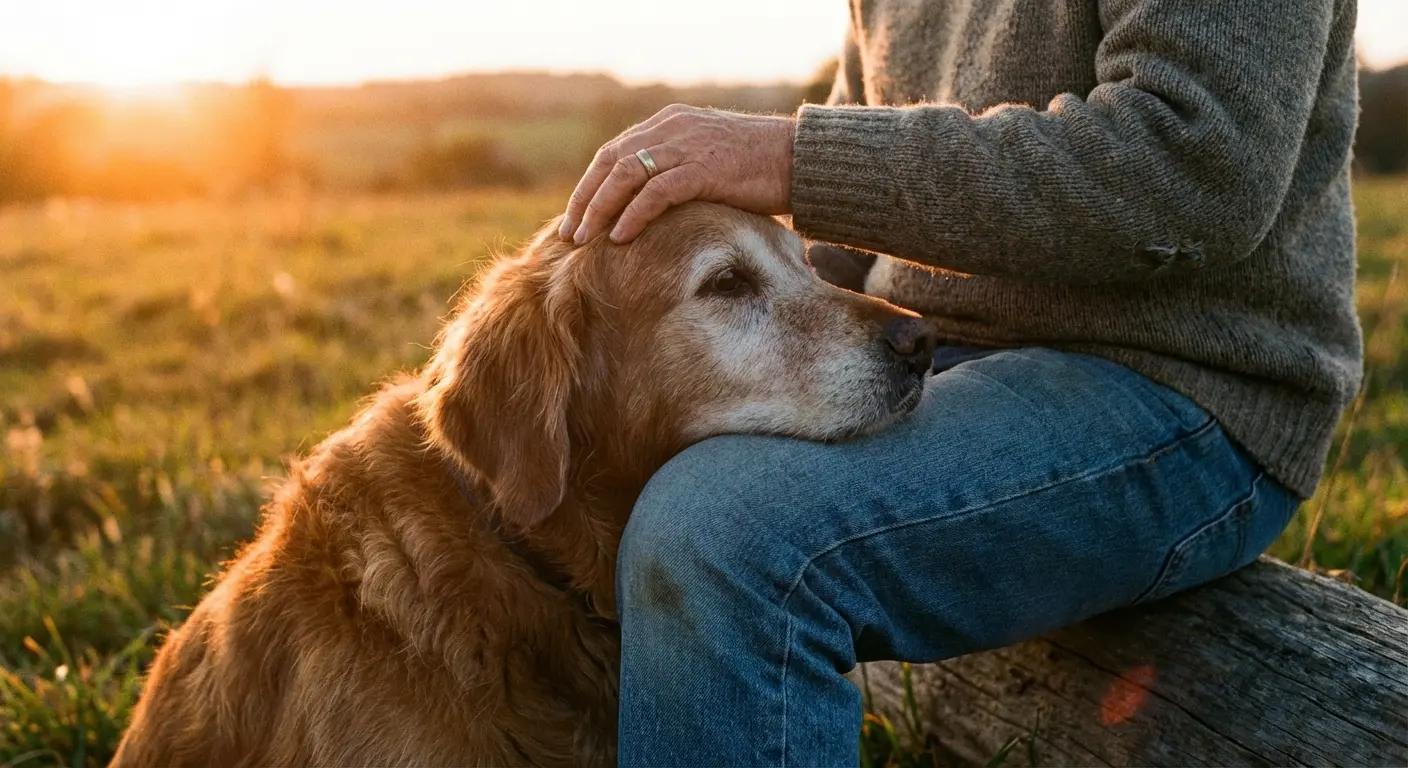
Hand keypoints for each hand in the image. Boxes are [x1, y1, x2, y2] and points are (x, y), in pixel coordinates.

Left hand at [559, 105, 795, 243]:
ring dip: (600, 209)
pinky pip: (657, 193)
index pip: (614, 152)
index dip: (590, 185)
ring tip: (585, 240)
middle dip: (585, 199)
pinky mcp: (703, 168)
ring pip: (626, 175)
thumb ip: (677, 170)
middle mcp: (671, 129)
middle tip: (569, 234)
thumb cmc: (758, 167)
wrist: (799, 158)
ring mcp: (686, 146)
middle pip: (610, 162)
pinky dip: (633, 216)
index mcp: (669, 123)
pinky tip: (620, 239)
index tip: (575, 216)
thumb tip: (651, 206)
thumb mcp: (708, 159)